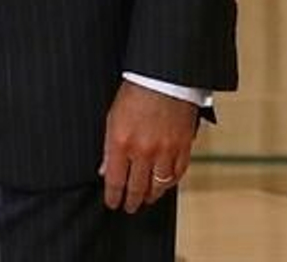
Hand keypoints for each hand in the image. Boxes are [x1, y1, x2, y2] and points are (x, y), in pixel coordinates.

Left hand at [98, 80, 199, 212]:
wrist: (162, 78)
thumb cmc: (134, 93)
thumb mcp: (112, 118)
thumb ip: (108, 148)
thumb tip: (104, 170)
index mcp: (121, 142)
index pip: (116, 180)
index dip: (114, 196)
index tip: (112, 203)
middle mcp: (143, 150)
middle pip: (137, 187)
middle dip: (132, 201)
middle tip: (129, 207)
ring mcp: (165, 151)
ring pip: (159, 185)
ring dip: (151, 195)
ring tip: (146, 199)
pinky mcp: (182, 148)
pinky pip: (177, 174)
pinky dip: (169, 182)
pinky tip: (164, 184)